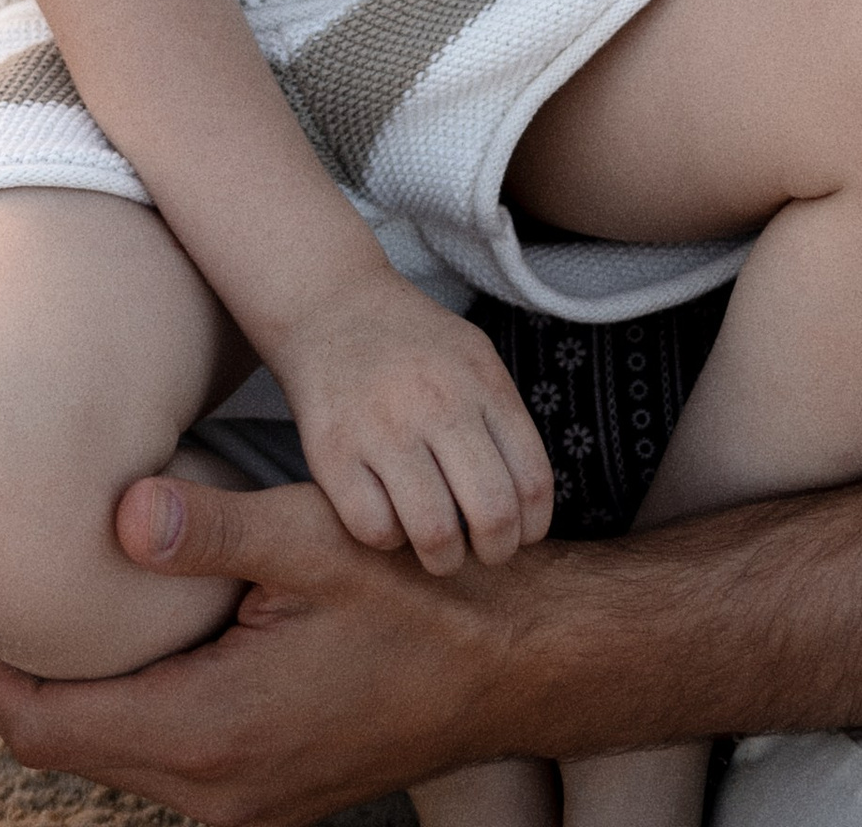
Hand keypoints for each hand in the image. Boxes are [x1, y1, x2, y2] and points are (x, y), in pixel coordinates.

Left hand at [0, 477, 539, 826]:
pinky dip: (135, 705)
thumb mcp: (313, 541)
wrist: (513, 665)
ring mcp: (246, 802)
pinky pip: (168, 760)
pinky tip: (139, 637)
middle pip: (72, 749)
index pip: (50, 726)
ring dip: (82, 693)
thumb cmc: (420, 594)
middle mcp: (218, 792)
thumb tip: (116, 511)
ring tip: (55, 605)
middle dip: (25, 677)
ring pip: (119, 757)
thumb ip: (208, 529)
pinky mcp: (269, 791)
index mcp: (212, 734)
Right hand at [270, 269, 553, 571]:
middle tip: (480, 550)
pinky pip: (375, 530)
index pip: (532, 481)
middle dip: (495, 552)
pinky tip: (389, 516)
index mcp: (481, 381)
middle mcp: (437, 402)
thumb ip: (502, 420)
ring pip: (435, 534)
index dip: (532, 527)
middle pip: (492, 514)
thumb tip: (526, 505)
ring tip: (437, 548)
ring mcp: (383, 428)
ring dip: (443, 558)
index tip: (517, 533)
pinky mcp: (332, 453)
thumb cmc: (412, 345)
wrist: (329, 303)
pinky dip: (389, 539)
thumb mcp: (473, 358)